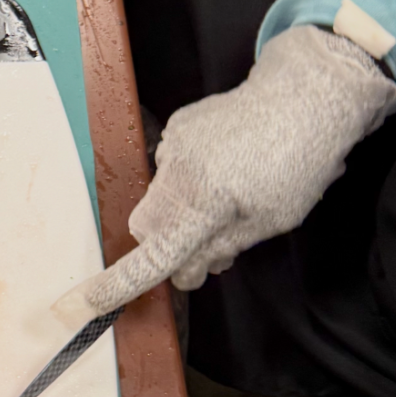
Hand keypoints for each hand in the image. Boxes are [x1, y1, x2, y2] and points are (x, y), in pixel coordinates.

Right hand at [61, 25, 394, 320]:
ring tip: (234, 193)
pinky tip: (230, 166)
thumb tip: (186, 272)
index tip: (90, 302)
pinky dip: (192, 179)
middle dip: (168, 241)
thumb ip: (221, 247)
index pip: (155, 254)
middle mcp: (179, 173)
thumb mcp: (272, 220)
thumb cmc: (300, 161)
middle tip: (215, 246)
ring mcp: (174, 145)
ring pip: (159, 198)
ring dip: (184, 209)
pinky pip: (171, 168)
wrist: (305, 94)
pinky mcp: (177, 127)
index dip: (122, 283)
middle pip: (147, 226)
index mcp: (205, 202)